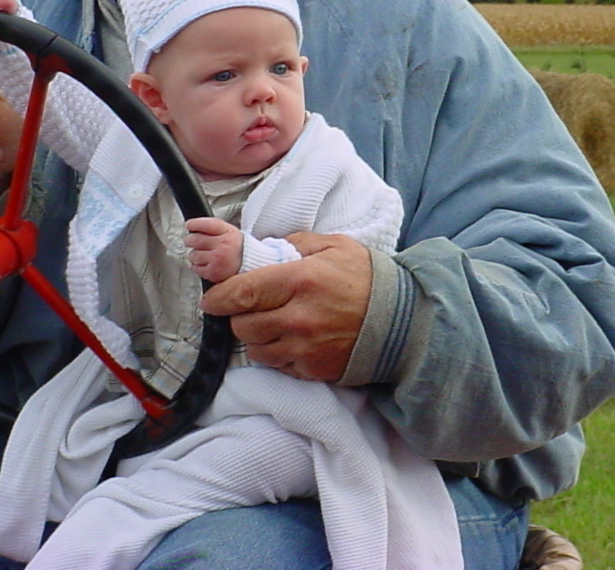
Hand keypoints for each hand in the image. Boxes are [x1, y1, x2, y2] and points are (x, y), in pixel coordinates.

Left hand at [184, 217, 243, 282]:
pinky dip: (196, 266)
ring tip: (200, 254)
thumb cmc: (238, 249)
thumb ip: (214, 227)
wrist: (250, 266)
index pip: (205, 224)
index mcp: (228, 233)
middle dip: (189, 240)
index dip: (194, 224)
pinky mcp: (213, 273)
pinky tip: (203, 263)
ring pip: (193, 254)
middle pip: (195, 239)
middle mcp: (223, 246)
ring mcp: (217, 260)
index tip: (189, 225)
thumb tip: (193, 226)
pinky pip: (196, 268)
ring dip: (193, 254)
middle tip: (190, 241)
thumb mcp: (231, 232)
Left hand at [199, 232, 371, 380]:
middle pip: (243, 325)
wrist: (404, 322)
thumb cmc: (367, 279)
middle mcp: (298, 318)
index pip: (243, 292)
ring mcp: (305, 348)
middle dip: (239, 316)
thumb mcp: (333, 246)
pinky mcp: (314, 370)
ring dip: (256, 337)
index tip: (210, 299)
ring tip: (271, 324)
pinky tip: (289, 340)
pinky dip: (276, 354)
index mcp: (300, 281)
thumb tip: (264, 247)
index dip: (219, 297)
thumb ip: (295, 244)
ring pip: (256, 349)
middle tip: (249, 307)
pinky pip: (278, 366)